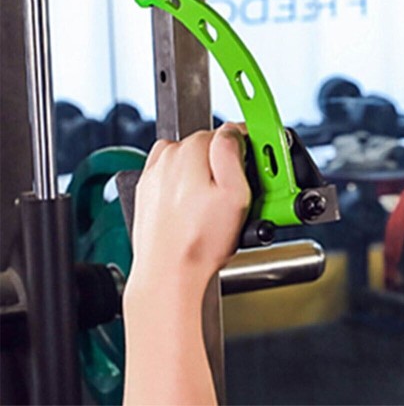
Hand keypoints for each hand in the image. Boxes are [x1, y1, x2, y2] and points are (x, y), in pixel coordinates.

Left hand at [127, 122, 250, 294]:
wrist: (168, 275)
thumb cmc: (200, 243)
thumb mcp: (235, 195)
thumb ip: (232, 154)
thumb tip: (232, 130)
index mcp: (191, 151)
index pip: (226, 132)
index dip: (246, 148)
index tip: (254, 163)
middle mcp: (168, 157)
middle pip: (207, 144)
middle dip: (223, 162)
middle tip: (236, 190)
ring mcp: (154, 174)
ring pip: (189, 159)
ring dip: (203, 170)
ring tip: (213, 201)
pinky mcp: (146, 191)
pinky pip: (172, 174)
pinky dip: (184, 181)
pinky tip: (194, 204)